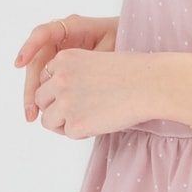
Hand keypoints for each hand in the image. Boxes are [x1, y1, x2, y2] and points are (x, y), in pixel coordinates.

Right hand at [14, 15, 118, 122]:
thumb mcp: (112, 46)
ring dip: (32, 95)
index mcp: (72, 27)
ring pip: (38, 74)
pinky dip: (43, 97)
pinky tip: (43, 113)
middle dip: (30, 86)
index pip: (43, 33)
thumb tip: (74, 75)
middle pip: (36, 61)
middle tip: (30, 108)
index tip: (20, 62)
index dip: (29, 46)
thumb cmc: (123, 41)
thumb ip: (93, 57)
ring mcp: (57, 53)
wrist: (130, 46)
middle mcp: (59, 38)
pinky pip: (46, 81)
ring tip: (31, 116)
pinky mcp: (59, 67)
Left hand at [34, 49, 148, 138]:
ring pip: (48, 119)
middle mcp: (60, 79)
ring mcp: (65, 102)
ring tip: (86, 119)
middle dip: (56, 107)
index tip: (75, 94)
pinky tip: (99, 123)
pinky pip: (67, 133)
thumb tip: (59, 97)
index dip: (57, 89)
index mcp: (64, 59)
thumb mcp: (95, 60)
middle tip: (78, 110)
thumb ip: (73, 73)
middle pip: (40, 99)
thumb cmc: (132, 72)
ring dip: (63, 122)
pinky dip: (80, 132)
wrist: (151, 84)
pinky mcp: (75, 124)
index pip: (44, 79)